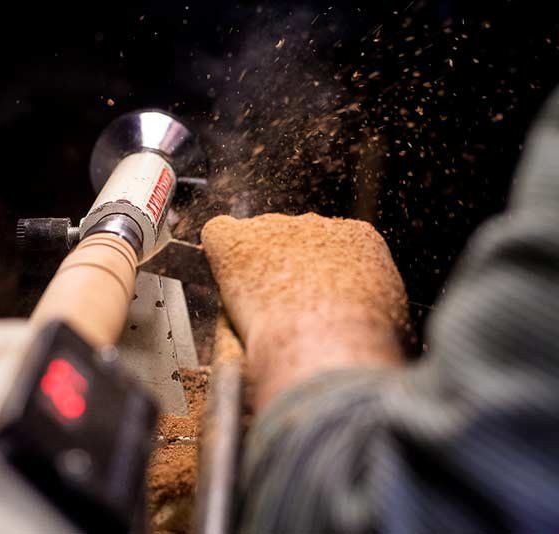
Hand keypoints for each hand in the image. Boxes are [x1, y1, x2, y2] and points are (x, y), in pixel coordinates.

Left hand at [202, 213, 408, 410]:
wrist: (324, 342)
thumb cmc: (358, 342)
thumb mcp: (387, 322)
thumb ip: (366, 310)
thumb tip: (357, 327)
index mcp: (359, 238)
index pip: (332, 250)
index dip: (317, 280)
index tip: (313, 305)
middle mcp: (315, 224)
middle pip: (292, 242)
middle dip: (285, 273)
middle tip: (282, 314)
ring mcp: (272, 229)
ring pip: (255, 241)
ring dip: (252, 271)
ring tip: (256, 312)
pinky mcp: (234, 240)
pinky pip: (218, 234)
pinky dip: (215, 253)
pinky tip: (221, 278)